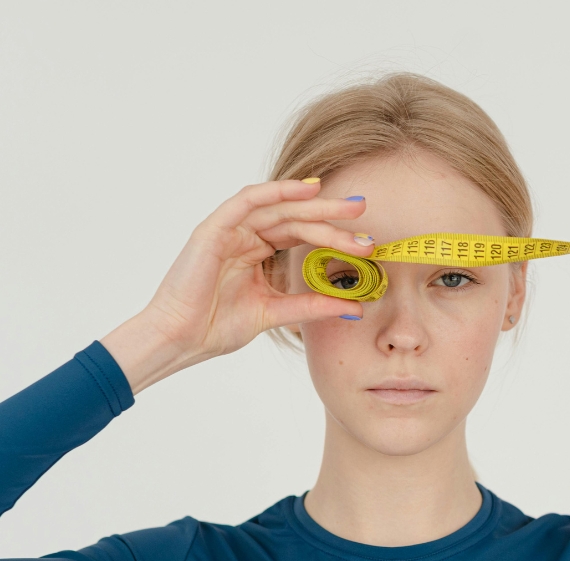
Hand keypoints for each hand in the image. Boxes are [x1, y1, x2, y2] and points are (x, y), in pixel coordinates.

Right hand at [139, 179, 371, 358]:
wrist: (180, 339)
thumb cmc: (216, 327)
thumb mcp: (275, 313)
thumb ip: (312, 306)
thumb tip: (355, 307)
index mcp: (257, 252)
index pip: (301, 236)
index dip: (333, 235)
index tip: (366, 242)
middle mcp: (245, 236)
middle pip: (296, 219)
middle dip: (331, 217)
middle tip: (363, 216)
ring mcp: (230, 230)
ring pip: (279, 209)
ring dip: (314, 206)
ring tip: (348, 209)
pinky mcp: (214, 229)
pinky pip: (247, 201)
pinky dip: (275, 192)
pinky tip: (305, 190)